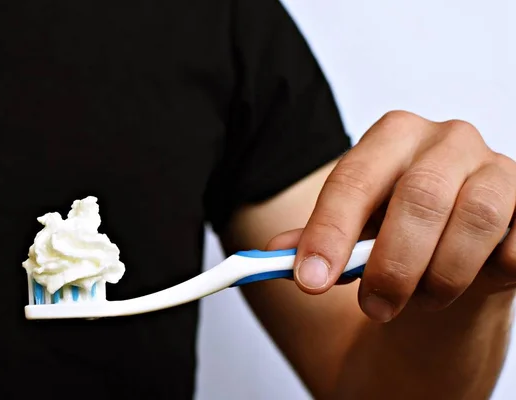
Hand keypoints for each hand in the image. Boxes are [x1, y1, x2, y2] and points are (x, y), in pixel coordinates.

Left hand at [273, 111, 515, 321]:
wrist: (455, 243)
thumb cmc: (399, 229)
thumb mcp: (353, 229)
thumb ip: (315, 240)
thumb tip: (276, 254)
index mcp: (393, 137)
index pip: (354, 178)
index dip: (329, 231)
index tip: (309, 279)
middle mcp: (447, 141)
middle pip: (420, 196)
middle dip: (392, 264)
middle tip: (372, 308)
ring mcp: (497, 169)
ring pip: (475, 219)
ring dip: (441, 274)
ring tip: (421, 300)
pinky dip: (492, 270)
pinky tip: (472, 279)